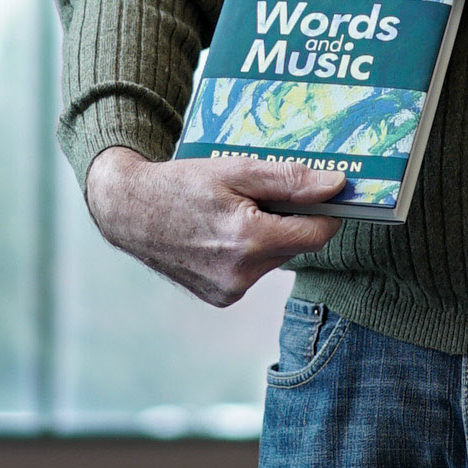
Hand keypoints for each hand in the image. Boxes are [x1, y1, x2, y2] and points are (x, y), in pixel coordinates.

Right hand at [84, 146, 345, 306]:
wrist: (130, 212)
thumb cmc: (182, 184)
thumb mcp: (236, 169)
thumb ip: (289, 180)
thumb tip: (337, 185)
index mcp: (250, 240)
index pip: (317, 234)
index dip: (326, 211)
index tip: (327, 193)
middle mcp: (243, 274)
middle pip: (295, 246)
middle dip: (288, 219)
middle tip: (259, 194)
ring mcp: (231, 291)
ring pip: (274, 259)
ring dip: (267, 236)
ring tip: (233, 211)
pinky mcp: (221, 299)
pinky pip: (253, 272)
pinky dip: (248, 252)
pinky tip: (221, 234)